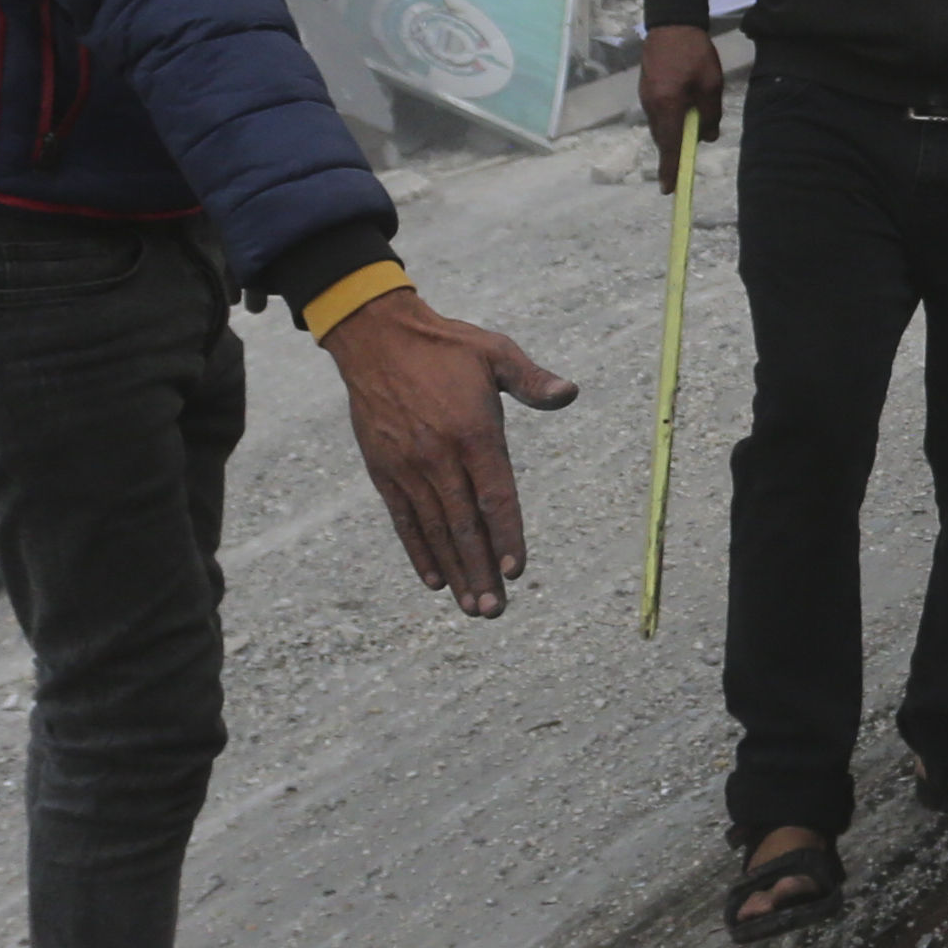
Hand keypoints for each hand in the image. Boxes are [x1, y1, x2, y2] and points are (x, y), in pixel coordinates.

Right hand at [325, 289, 577, 615]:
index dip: (507, 536)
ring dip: (456, 572)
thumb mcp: (496, 352)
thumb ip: (533, 381)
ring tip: (472, 608)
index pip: (496, 497)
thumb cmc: (446, 346)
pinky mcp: (384, 471)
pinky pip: (404, 520)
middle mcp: (440, 457)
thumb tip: (570, 393)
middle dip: (482, 572)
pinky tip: (436, 581)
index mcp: (474, 432)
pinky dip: (419, 552)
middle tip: (495, 610)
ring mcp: (408, 467)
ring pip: (436, 531)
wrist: (376, 337)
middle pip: (466, 526)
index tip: (517, 571)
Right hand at [639, 21, 728, 189]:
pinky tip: (684, 115)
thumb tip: (708, 136)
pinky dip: (670, 121)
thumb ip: (710, 113)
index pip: (670, 146)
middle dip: (674, 153)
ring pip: (661, 127)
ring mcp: (646, 97)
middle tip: (683, 168)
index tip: (669, 190)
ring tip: (691, 133)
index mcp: (667, 106)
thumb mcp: (711, 84)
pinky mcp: (647, 89)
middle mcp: (652, 106)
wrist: (672, 23)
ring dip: (674, 135)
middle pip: (663, 139)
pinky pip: (658, 114)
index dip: (671, 168)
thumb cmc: (694, 53)